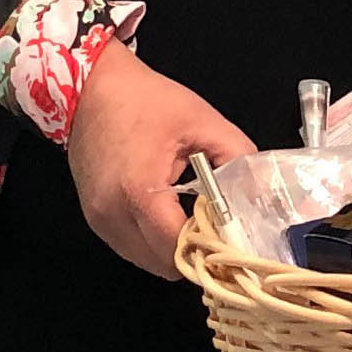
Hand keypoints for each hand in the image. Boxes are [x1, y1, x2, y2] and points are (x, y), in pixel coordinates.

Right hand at [63, 44, 253, 278]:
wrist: (90, 87)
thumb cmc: (145, 100)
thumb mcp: (202, 121)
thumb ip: (237, 156)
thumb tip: (262, 191)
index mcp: (139, 191)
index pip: (179, 248)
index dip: (208, 248)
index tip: (231, 238)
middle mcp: (112, 214)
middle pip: (163, 264)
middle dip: (192, 251)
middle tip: (213, 227)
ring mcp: (98, 219)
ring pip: (145, 261)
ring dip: (170, 248)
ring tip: (188, 217)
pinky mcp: (93, 217)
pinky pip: (129, 246)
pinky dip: (151, 240)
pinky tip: (165, 212)